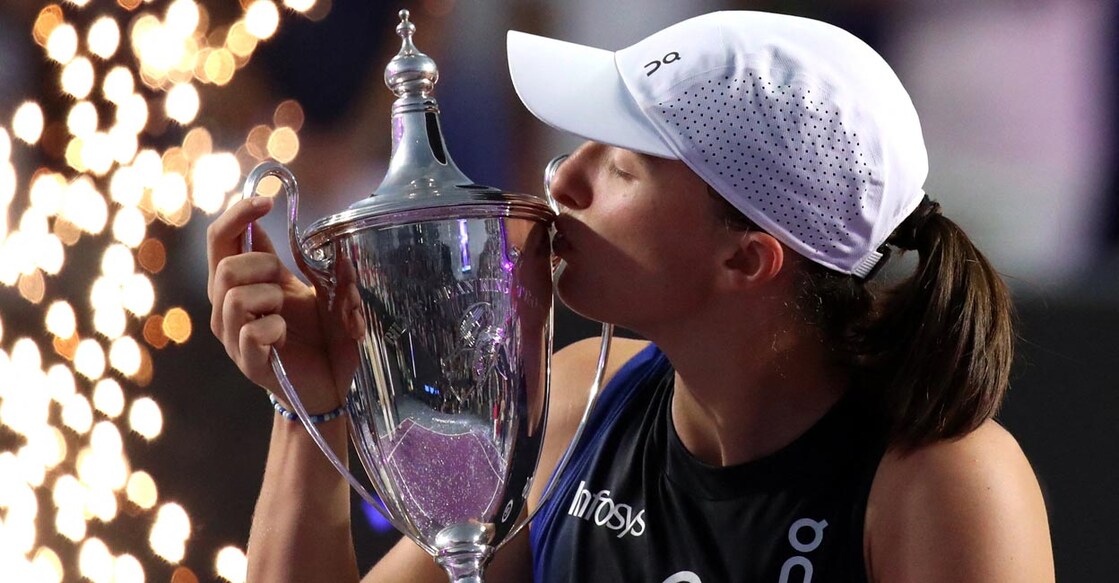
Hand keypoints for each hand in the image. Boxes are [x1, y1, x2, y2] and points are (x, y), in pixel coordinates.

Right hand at [206, 197, 348, 413]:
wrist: (332, 384)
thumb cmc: (324, 335)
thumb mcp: (326, 290)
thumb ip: (317, 263)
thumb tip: (314, 232)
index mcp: (243, 283)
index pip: (220, 239)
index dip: (237, 214)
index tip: (266, 201)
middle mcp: (228, 307)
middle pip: (224, 267)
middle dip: (261, 265)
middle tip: (284, 280)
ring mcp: (234, 337)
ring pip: (232, 298)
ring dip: (269, 297)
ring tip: (285, 310)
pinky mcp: (248, 363)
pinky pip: (250, 334)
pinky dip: (274, 329)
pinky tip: (285, 336)